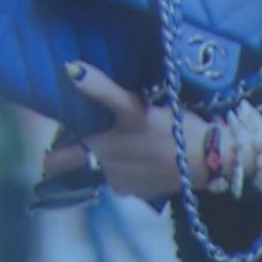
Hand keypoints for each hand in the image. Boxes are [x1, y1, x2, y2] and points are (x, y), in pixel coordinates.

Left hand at [41, 60, 214, 200]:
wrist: (208, 159)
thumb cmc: (169, 131)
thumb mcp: (133, 106)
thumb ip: (101, 89)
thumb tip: (69, 69)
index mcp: (98, 153)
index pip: (56, 163)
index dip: (53, 151)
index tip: (60, 138)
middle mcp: (106, 175)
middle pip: (82, 167)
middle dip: (84, 154)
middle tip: (97, 134)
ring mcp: (127, 187)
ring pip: (107, 172)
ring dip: (112, 159)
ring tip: (128, 139)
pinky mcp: (146, 193)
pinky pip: (130, 179)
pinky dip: (133, 168)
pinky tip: (147, 153)